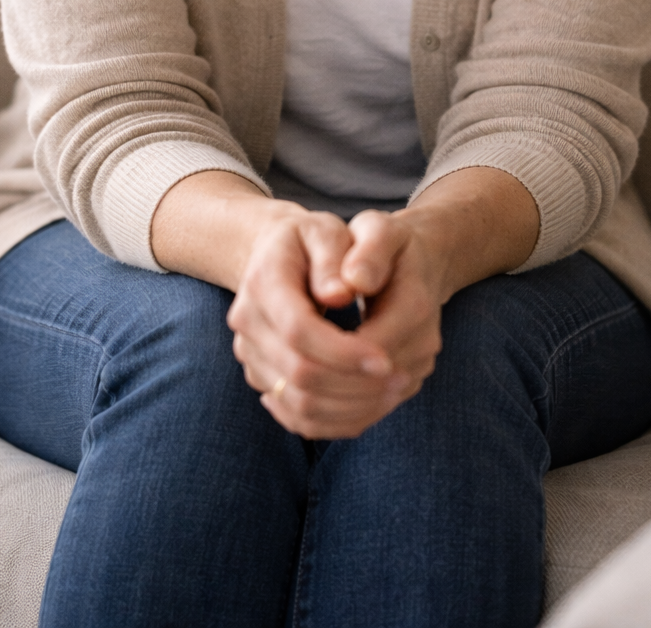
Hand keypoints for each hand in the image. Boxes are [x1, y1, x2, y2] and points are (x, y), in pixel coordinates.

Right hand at [227, 207, 443, 439]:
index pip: (298, 330)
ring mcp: (250, 354)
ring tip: (395, 391)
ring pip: (298, 403)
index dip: (344, 352)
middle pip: (298, 373)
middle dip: (354, 383)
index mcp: (263, 279)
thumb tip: (342, 292)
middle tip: (404, 378)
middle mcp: (247, 321)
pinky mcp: (262, 377)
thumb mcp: (327, 230)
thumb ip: (336, 255)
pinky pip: (296, 416)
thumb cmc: (312, 239)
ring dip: (351, 407)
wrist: (277, 254)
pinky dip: (335, 420)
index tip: (388, 358)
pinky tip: (371, 404)